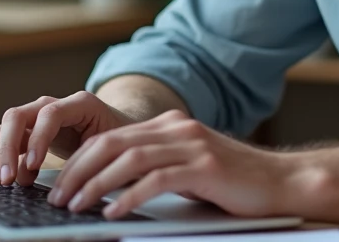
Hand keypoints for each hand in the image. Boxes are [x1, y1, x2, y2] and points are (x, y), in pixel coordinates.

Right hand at [0, 91, 132, 187]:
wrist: (114, 129)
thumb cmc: (115, 137)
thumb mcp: (112, 144)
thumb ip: (96, 156)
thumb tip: (75, 185)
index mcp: (79, 103)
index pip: (49, 114)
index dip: (38, 139)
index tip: (32, 165)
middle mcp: (52, 105)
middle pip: (17, 115)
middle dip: (8, 148)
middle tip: (8, 178)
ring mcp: (36, 116)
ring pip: (4, 126)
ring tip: (3, 182)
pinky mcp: (27, 132)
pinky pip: (2, 138)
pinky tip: (2, 178)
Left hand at [46, 109, 299, 218]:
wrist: (281, 182)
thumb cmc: (233, 183)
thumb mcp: (188, 169)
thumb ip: (156, 169)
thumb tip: (109, 190)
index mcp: (170, 125)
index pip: (111, 136)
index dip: (80, 160)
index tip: (60, 184)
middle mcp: (177, 128)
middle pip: (112, 143)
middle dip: (78, 171)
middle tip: (58, 197)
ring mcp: (191, 144)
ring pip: (128, 160)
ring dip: (95, 184)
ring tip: (76, 206)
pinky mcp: (204, 166)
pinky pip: (155, 180)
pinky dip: (128, 197)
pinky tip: (112, 213)